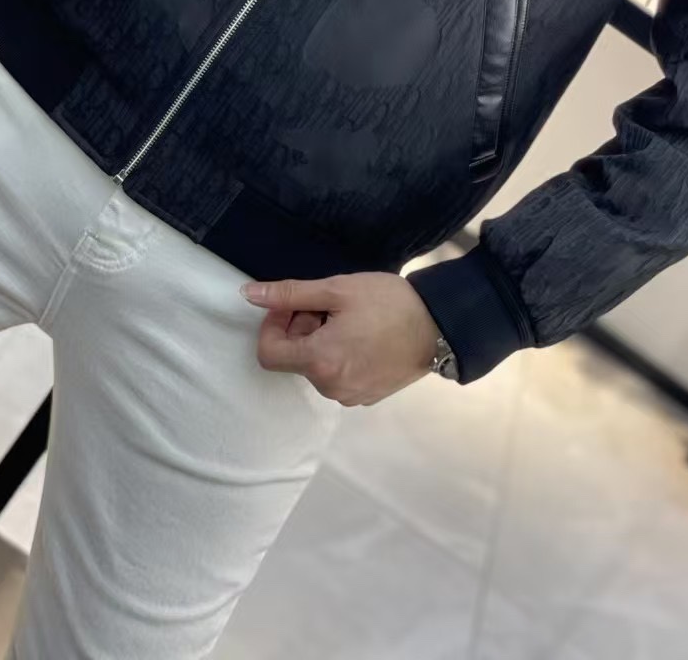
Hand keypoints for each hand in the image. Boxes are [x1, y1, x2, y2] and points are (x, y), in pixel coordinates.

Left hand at [241, 272, 441, 405]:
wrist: (440, 326)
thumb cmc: (389, 303)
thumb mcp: (338, 289)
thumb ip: (290, 294)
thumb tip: (247, 295)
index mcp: (319, 361)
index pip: (268, 353)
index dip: (273, 325)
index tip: (295, 306)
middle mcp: (330, 387)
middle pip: (294, 358)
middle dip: (301, 329)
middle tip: (329, 306)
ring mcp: (349, 396)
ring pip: (316, 367)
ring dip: (321, 342)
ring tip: (351, 319)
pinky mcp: (366, 398)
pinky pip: (337, 376)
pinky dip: (339, 356)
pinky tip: (363, 336)